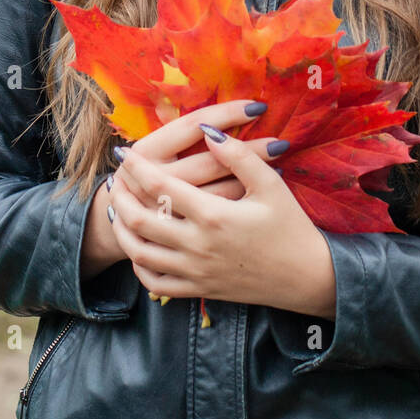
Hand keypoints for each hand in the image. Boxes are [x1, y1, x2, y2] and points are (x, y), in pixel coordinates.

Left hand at [80, 101, 277, 278]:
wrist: (305, 277)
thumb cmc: (290, 225)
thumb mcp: (270, 184)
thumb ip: (238, 155)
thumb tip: (208, 129)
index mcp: (214, 215)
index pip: (162, 187)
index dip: (138, 167)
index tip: (125, 152)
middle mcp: (198, 245)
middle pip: (141, 220)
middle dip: (121, 197)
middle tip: (114, 180)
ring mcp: (195, 271)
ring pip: (141, 253)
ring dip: (122, 230)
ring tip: (116, 210)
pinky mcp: (198, 289)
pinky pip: (155, 283)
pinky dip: (139, 266)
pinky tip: (139, 248)